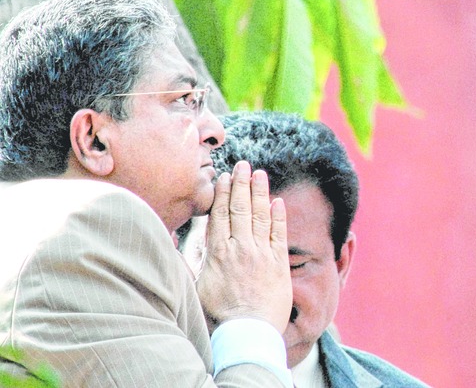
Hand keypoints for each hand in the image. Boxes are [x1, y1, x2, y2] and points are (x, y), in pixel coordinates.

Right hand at [196, 161, 291, 333]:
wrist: (247, 330)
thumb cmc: (219, 313)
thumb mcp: (196, 286)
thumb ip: (191, 261)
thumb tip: (176, 242)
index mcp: (218, 253)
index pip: (220, 215)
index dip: (222, 194)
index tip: (223, 177)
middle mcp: (240, 248)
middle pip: (240, 209)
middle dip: (241, 184)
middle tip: (243, 164)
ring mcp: (261, 253)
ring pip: (260, 215)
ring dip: (260, 192)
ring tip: (260, 173)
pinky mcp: (278, 262)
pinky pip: (279, 233)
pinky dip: (279, 216)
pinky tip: (278, 201)